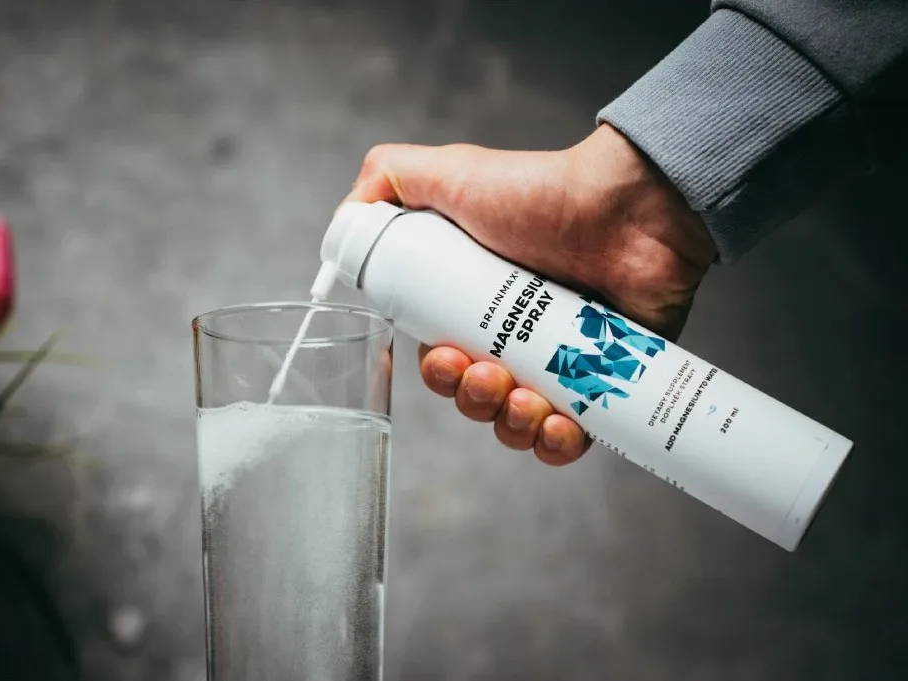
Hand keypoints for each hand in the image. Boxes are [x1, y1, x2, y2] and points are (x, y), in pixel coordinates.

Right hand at [344, 124, 716, 465]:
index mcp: (473, 305)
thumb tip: (343, 222)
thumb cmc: (540, 192)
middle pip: (473, 398)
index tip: (448, 358)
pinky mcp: (603, 383)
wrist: (629, 207)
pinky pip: (571, 439)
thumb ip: (386, 179)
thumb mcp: (448, 174)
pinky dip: (557, 445)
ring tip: (528, 398)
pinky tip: (560, 426)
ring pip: (516, 424)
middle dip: (472, 399)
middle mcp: (513, 339)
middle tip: (488, 372)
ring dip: (510, 424)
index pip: (440, 361)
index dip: (437, 374)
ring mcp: (559, 363)